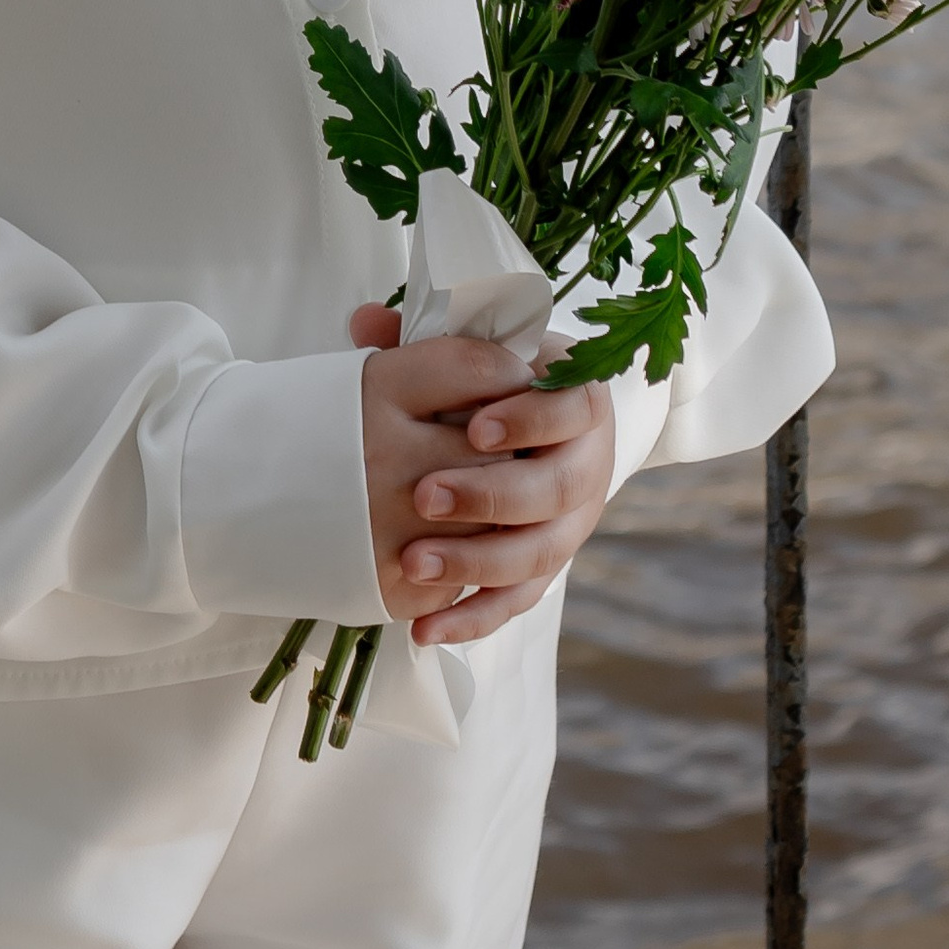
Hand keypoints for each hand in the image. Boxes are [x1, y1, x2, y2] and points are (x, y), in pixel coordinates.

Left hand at [354, 307, 615, 648]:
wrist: (536, 436)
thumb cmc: (496, 386)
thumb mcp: (472, 355)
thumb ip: (426, 340)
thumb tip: (364, 320)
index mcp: (577, 404)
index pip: (571, 408)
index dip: (529, 420)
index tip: (476, 427)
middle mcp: (585, 467)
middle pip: (555, 489)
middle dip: (490, 495)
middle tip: (425, 496)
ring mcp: (569, 526)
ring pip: (536, 554)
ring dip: (476, 562)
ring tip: (413, 564)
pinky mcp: (543, 571)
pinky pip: (514, 602)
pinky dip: (471, 618)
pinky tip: (425, 628)